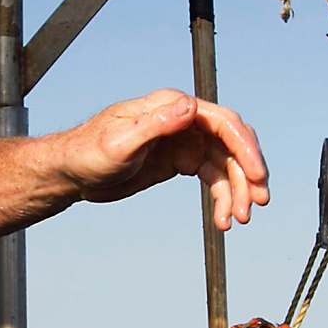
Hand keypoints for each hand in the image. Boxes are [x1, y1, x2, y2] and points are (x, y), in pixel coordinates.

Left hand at [51, 89, 270, 228]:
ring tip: (237, 219)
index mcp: (171, 107)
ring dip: (237, 191)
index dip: (244, 148)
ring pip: (225, 164)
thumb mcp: (121, 142)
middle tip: (256, 203)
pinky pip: (212, 178)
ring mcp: (184, 140)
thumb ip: (156, 124)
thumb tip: (189, 107)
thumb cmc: (88, 152)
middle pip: (231, 143)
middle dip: (248, 173)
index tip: (256, 175)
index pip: (222, 123)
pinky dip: (222, 198)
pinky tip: (222, 219)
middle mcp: (182, 120)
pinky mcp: (180, 161)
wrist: (71, 172)